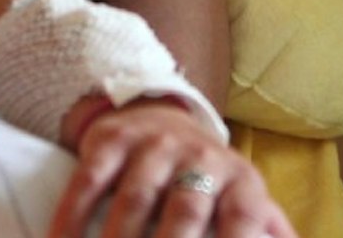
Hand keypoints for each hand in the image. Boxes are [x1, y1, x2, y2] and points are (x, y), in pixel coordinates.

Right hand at [49, 99, 295, 237]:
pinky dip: (72, 218)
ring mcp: (155, 145)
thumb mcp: (244, 201)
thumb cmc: (209, 182)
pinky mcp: (112, 139)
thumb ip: (269, 234)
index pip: (245, 218)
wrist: (163, 118)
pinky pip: (90, 182)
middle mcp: (201, 157)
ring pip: (135, 200)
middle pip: (186, 211)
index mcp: (241, 181)